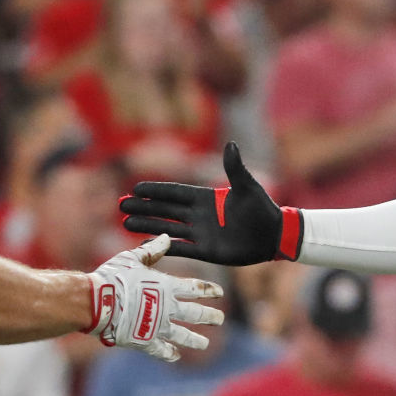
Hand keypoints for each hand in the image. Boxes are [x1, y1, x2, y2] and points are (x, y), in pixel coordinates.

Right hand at [87, 234, 224, 361]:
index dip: (209, 289)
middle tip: (220, 319)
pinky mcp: (144, 341)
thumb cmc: (113, 277)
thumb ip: (152, 251)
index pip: (195, 288)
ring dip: (195, 340)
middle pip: (195, 314)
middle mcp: (166, 308)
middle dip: (210, 316)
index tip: (219, 292)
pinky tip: (175, 356)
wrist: (96, 302)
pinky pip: (160, 350)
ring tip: (205, 344)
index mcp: (166, 287)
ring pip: (183, 335)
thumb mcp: (132, 258)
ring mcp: (157, 327)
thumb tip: (166, 237)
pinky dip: (169, 354)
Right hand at [121, 142, 295, 264]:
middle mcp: (199, 215)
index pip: (175, 193)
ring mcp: (201, 233)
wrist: (274, 235)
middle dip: (143, 207)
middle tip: (120, 205)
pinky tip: (144, 243)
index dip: (156, 191)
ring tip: (125, 222)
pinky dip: (163, 247)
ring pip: (167, 228)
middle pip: (165, 210)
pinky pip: (181, 248)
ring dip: (147, 225)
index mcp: (206, 198)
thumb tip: (230, 144)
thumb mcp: (247, 186)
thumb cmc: (263, 209)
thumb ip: (234, 168)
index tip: (135, 188)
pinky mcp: (206, 251)